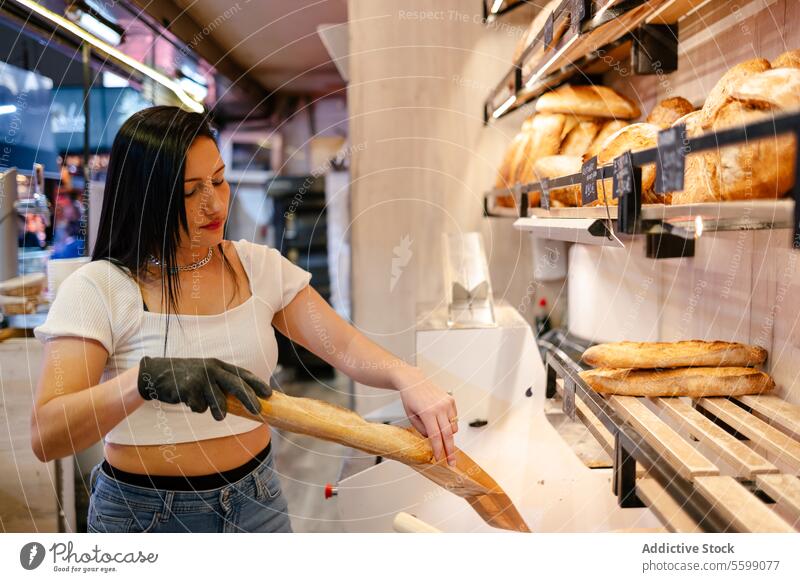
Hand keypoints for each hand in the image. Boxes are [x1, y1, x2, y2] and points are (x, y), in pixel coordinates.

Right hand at [137, 357, 270, 420]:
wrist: (157, 374)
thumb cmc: (186, 377)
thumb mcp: (206, 375)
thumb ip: (222, 384)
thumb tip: (244, 402)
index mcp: (219, 365)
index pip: (242, 373)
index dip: (257, 383)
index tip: (269, 393)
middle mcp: (212, 369)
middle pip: (236, 384)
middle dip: (248, 398)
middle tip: (257, 410)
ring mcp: (200, 378)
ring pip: (218, 400)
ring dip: (219, 411)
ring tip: (218, 416)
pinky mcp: (188, 388)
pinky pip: (199, 406)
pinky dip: (196, 408)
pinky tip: (188, 401)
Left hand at [395, 367, 458, 466]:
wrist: (413, 380)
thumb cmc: (409, 399)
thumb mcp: (411, 416)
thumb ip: (422, 430)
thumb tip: (433, 439)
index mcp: (427, 413)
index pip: (435, 436)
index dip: (438, 449)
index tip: (439, 459)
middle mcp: (439, 408)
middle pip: (448, 434)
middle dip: (450, 450)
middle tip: (452, 462)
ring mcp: (447, 403)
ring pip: (453, 427)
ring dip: (448, 435)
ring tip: (441, 435)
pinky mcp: (451, 400)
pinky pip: (454, 418)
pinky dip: (450, 423)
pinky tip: (441, 420)